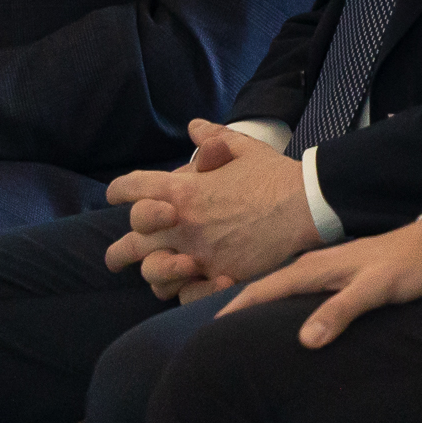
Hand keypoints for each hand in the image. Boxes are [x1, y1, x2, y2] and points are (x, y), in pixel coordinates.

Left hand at [105, 120, 320, 295]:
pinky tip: (184, 288)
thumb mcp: (243, 148)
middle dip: (118, 252)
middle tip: (115, 258)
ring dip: (151, 273)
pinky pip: (184, 295)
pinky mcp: (220, 277)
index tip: (114, 196)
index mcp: (183, 190)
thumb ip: (213, 137)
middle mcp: (183, 224)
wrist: (307, 205)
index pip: (133, 189)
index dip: (120, 191)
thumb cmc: (275, 175)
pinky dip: (182, 293)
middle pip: (132, 241)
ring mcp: (200, 254)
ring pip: (153, 273)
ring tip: (151, 276)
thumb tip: (194, 127)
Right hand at [217, 217, 421, 346]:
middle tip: (212, 336)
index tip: (210, 329)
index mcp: (315, 268)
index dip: (235, 309)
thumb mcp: (375, 290)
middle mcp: (313, 267)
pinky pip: (297, 293)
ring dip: (257, 307)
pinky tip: (281, 319)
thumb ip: (340, 312)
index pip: (264, 289)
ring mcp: (325, 270)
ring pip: (280, 290)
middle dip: (237, 309)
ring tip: (236, 330)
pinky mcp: (337, 277)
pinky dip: (280, 306)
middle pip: (266, 289)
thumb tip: (304, 341)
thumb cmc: (406, 268)